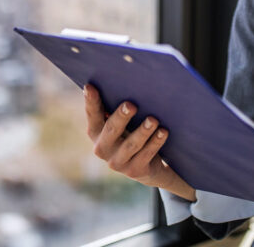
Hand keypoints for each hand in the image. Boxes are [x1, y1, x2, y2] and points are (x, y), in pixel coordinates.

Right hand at [83, 84, 195, 200]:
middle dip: (121, 117)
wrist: (145, 166)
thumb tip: (126, 81)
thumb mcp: (120, 123)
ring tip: (153, 119)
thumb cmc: (129, 133)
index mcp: (95, 132)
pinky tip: (163, 132)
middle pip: (112, 130)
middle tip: (131, 105)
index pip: (92, 115)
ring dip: (143, 131)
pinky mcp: (134, 170)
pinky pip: (146, 154)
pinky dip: (155, 142)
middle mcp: (102, 148)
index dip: (90, 101)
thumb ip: (116, 108)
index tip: (90, 87)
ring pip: (131, 144)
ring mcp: (118, 162)